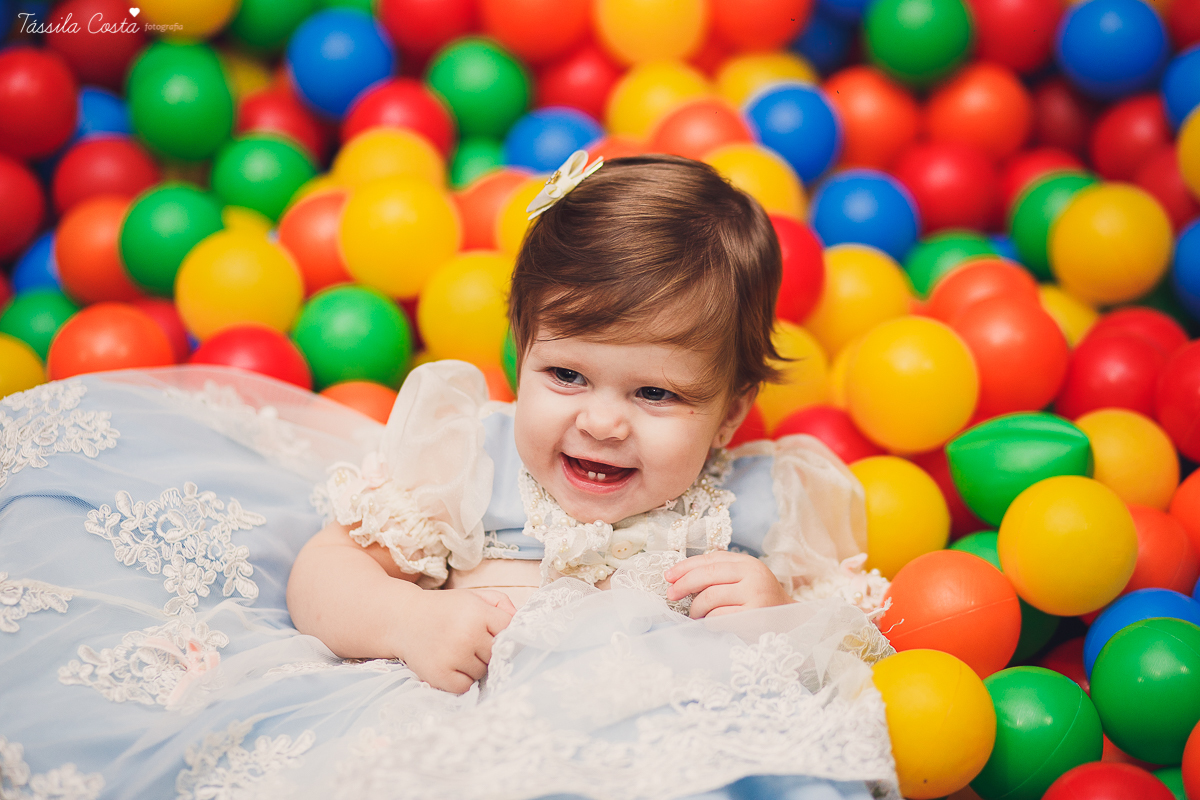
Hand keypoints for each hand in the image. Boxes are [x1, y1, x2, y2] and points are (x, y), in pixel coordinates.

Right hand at [391, 588, 515, 693]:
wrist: (403, 619)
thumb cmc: (445, 609)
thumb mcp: (473, 596)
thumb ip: (501, 603)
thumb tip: (520, 622)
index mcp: (478, 613)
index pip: (509, 631)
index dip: (502, 633)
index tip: (491, 633)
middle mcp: (467, 634)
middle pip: (496, 654)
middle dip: (487, 651)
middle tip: (470, 642)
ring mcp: (453, 656)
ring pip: (482, 672)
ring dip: (474, 665)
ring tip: (457, 651)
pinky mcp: (440, 675)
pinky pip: (465, 686)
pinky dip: (461, 680)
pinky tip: (451, 665)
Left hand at [664, 551, 792, 618]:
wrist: (790, 623)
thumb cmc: (759, 601)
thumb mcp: (744, 580)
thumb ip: (719, 574)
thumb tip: (680, 577)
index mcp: (747, 563)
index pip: (710, 559)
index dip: (685, 566)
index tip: (668, 576)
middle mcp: (753, 575)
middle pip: (707, 576)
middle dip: (683, 585)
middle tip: (671, 595)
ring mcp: (754, 596)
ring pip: (710, 598)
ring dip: (696, 608)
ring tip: (695, 614)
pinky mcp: (753, 618)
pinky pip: (718, 618)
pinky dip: (708, 622)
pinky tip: (710, 624)